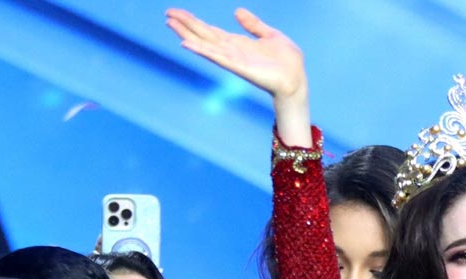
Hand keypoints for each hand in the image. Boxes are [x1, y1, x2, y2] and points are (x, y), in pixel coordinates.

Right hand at [166, 8, 305, 101]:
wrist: (297, 79)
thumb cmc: (287, 61)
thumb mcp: (270, 35)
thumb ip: (253, 25)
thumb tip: (237, 11)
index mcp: (238, 43)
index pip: (210, 30)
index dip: (194, 22)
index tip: (176, 13)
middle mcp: (232, 51)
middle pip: (203, 35)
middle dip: (186, 25)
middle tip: (167, 14)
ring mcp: (234, 59)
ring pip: (205, 45)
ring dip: (188, 35)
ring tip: (171, 24)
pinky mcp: (239, 67)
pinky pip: (217, 57)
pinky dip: (202, 50)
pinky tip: (187, 44)